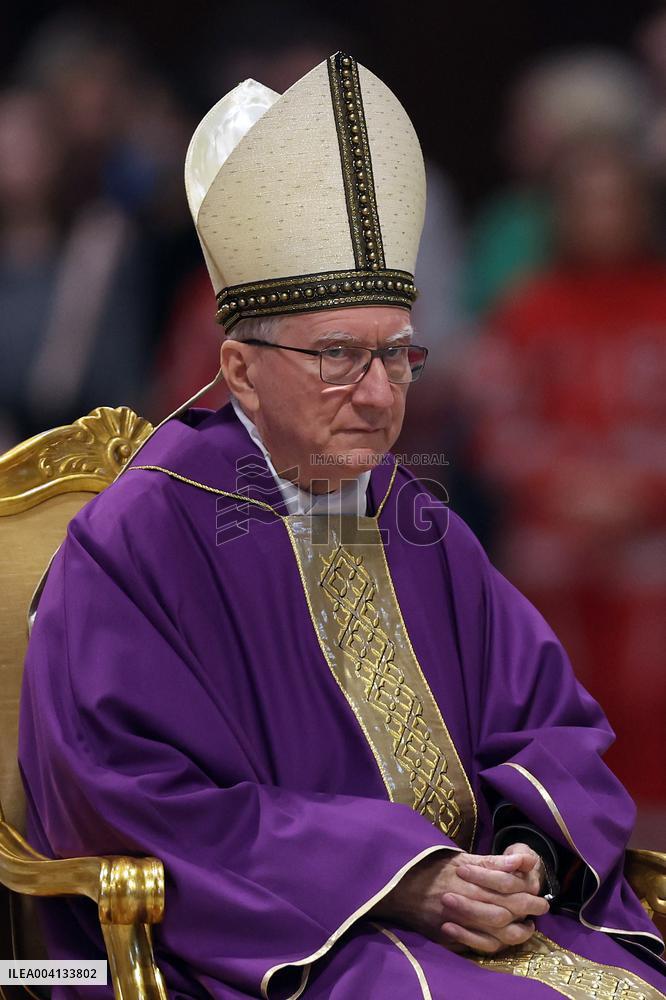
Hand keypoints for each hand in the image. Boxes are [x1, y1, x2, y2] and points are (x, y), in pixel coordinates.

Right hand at [371, 847, 548, 953]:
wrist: (397, 885)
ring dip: (517, 930)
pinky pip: (480, 945)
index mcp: (467, 877)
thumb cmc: (431, 866)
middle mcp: (463, 900)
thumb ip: (492, 861)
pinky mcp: (449, 937)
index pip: (506, 886)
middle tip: (541, 907)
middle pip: (505, 909)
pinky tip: (506, 938)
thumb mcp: (460, 857)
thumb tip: (524, 861)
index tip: (540, 892)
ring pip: (495, 931)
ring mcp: (456, 921)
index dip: (526, 890)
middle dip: (527, 909)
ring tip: (528, 926)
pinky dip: (498, 944)